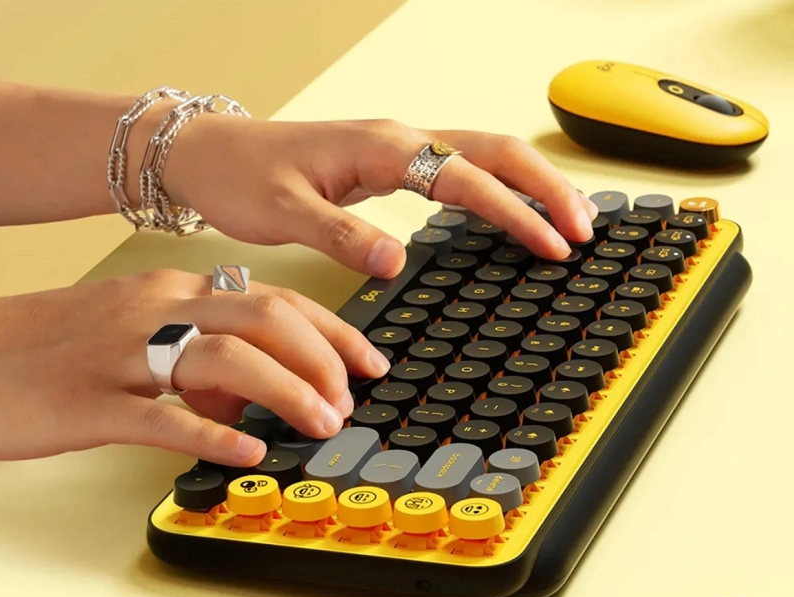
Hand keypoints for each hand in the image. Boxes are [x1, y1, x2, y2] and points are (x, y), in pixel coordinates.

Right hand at [0, 270, 385, 465]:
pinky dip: (215, 432)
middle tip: (349, 401)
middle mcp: (154, 311)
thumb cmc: (44, 345)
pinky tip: (249, 452)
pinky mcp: (89, 403)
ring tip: (320, 424)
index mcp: (169, 292)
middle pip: (264, 317)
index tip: (369, 362)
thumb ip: (195, 349)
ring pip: (226, 358)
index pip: (274, 298)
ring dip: (287, 391)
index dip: (332, 331)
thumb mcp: (131, 329)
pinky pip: (162, 416)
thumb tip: (254, 388)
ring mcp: (122, 355)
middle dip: (322, 359)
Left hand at [161, 117, 599, 277]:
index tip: (552, 244)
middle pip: (496, 150)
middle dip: (547, 187)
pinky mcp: (395, 159)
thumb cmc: (242, 177)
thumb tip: (395, 261)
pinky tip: (516, 208)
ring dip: (533, 182)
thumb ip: (341, 234)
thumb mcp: (283, 212)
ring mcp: (401, 145)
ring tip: (571, 219)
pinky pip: (465, 164)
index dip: (516, 212)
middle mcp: (400, 138)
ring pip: (487, 152)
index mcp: (382, 147)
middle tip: (584, 229)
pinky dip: (503, 183)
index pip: (466, 178)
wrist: (209, 154)